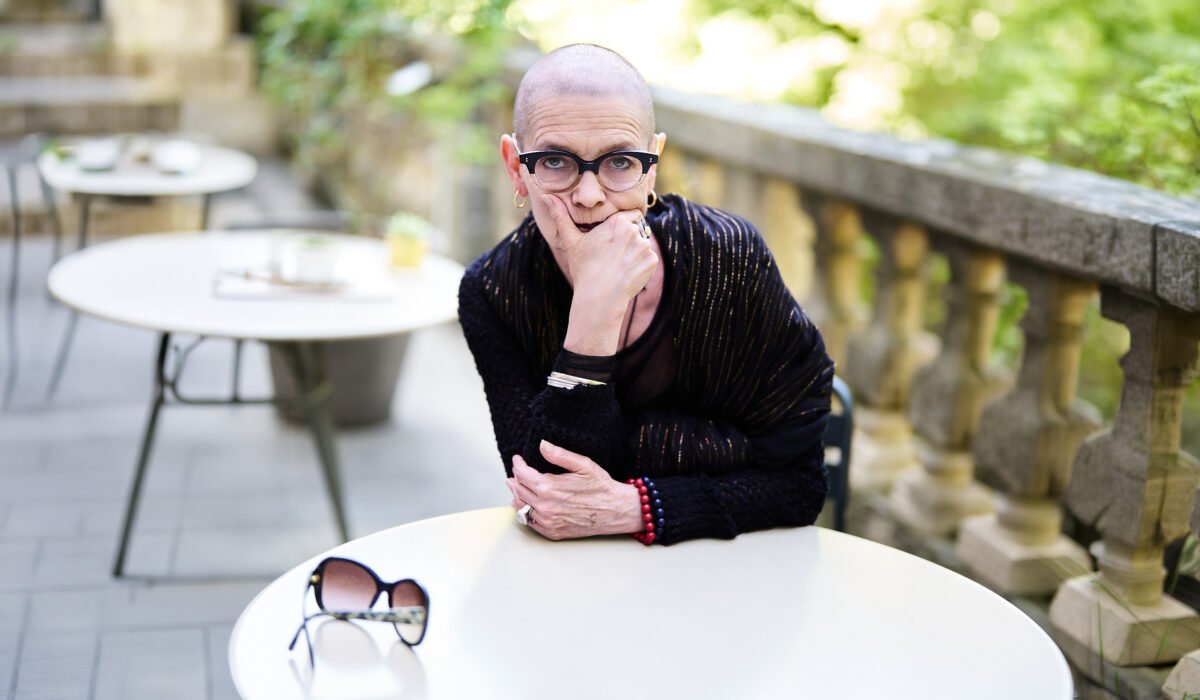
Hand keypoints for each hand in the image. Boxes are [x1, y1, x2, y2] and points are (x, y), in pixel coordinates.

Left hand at [507, 440, 642, 539]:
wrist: (616, 511)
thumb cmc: (602, 488)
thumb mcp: (584, 465)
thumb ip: (559, 455)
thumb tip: (542, 445)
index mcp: (550, 488)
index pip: (522, 474)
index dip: (518, 464)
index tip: (518, 459)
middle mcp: (545, 506)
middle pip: (519, 490)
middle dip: (515, 478)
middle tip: (515, 472)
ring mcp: (548, 522)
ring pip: (521, 507)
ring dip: (516, 495)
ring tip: (515, 486)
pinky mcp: (552, 532)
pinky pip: (529, 522)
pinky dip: (523, 512)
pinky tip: (524, 505)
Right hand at [541, 195, 657, 313]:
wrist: (599, 297)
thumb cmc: (584, 269)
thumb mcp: (571, 241)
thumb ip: (561, 216)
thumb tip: (546, 196)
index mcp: (617, 222)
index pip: (630, 215)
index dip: (623, 225)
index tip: (613, 238)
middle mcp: (634, 231)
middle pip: (637, 229)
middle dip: (629, 239)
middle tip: (614, 255)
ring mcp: (645, 247)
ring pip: (643, 244)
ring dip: (635, 252)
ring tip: (619, 265)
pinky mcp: (651, 261)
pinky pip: (649, 259)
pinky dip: (641, 266)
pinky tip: (627, 273)